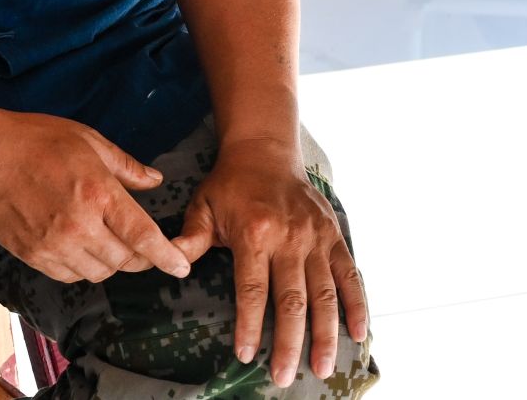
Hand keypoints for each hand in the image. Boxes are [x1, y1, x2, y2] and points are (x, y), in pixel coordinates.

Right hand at [0, 110, 192, 285]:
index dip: (166, 256)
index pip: (142, 236)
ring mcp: (53, 244)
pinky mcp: (33, 256)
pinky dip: (81, 267)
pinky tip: (78, 245)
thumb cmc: (35, 140)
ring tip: (104, 239)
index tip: (181, 267)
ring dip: (109, 263)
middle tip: (139, 244)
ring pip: (98, 273)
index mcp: (97, 192)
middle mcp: (79, 225)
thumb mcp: (88, 140)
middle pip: (124, 261)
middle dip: (139, 257)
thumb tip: (155, 181)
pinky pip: (69, 276)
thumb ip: (125, 166)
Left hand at [172, 137, 367, 387]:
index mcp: (255, 233)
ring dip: (325, 333)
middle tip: (286, 377)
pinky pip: (349, 274)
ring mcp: (316, 237)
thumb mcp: (203, 206)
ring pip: (325, 293)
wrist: (265, 149)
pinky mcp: (334, 235)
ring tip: (323, 368)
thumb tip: (168, 262)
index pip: (253, 289)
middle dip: (290, 342)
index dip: (251, 324)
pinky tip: (357, 334)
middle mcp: (289, 237)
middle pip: (292, 299)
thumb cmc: (230, 184)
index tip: (247, 355)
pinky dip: (356, 305)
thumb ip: (190, 239)